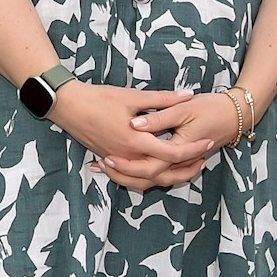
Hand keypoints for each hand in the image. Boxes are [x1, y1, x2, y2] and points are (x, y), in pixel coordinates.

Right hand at [47, 83, 205, 190]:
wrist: (68, 106)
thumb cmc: (99, 99)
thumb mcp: (133, 96)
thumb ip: (163, 99)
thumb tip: (188, 95)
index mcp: (136, 141)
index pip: (172, 153)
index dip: (193, 149)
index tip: (208, 143)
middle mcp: (128, 157)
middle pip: (163, 174)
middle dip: (186, 169)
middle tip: (203, 160)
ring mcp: (118, 161)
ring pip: (147, 181)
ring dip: (169, 177)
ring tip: (186, 168)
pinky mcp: (110, 160)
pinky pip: (134, 177)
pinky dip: (149, 177)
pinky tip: (159, 169)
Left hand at [109, 92, 252, 186]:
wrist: (234, 115)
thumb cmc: (210, 108)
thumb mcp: (184, 109)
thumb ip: (159, 116)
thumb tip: (136, 123)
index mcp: (177, 149)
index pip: (149, 166)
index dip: (125, 165)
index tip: (105, 157)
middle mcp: (178, 162)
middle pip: (147, 179)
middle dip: (122, 174)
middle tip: (100, 163)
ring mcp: (179, 163)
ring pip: (153, 181)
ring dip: (129, 177)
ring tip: (105, 166)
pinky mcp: (180, 160)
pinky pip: (159, 174)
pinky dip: (140, 173)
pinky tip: (123, 164)